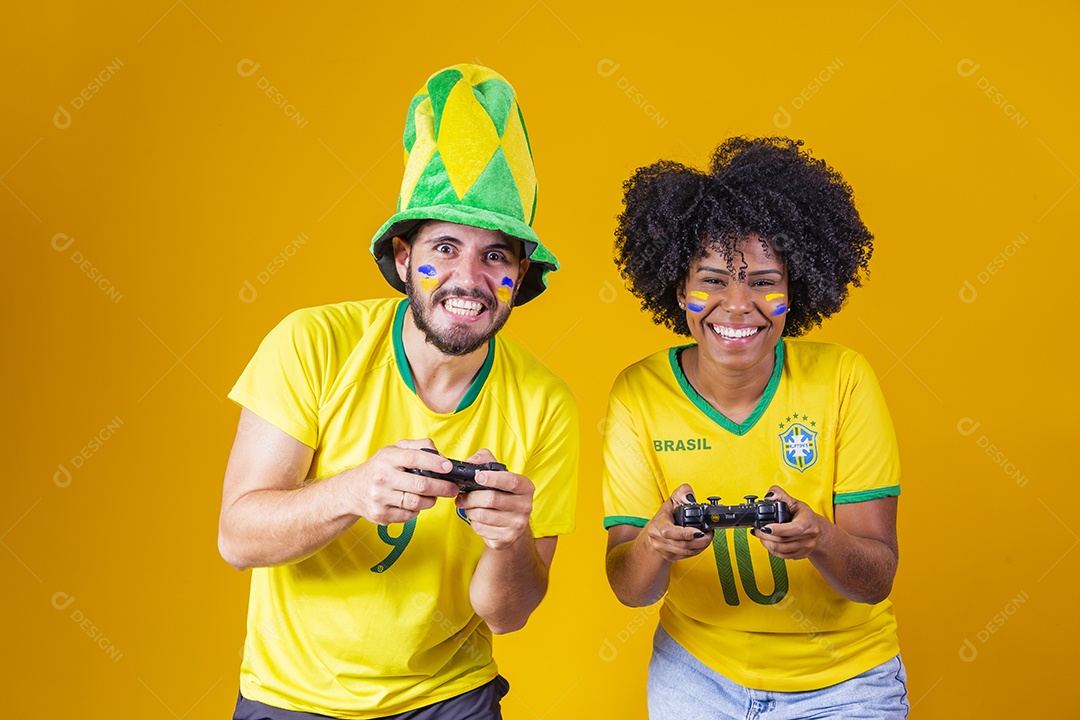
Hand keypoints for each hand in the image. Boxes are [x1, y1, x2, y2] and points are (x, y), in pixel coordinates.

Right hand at [339, 439, 459, 524]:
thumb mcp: (394, 450)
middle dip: (442, 487)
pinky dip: (417, 510)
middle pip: (420, 485)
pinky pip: (409, 515)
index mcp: (387, 458)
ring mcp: (380, 498)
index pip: (414, 458)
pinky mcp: (380, 515)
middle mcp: (382, 477)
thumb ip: (418, 447)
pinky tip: (415, 504)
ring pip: (417, 503)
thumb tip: (440, 457)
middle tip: (453, 489)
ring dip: (431, 500)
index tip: (448, 468)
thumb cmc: (379, 468)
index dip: (434, 463)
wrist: (352, 490)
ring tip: (434, 496)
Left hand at [456, 448, 534, 549]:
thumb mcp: (498, 475)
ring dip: (470, 510)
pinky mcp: (507, 538)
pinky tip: (477, 519)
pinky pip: (481, 529)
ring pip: (483, 515)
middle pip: (492, 499)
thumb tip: (472, 460)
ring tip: (469, 507)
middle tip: (462, 496)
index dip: (493, 478)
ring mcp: (517, 524)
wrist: (512, 524)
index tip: (478, 476)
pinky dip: (474, 523)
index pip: (511, 481)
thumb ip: (485, 460)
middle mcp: (525, 506)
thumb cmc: (503, 495)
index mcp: (526, 487)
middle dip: (471, 497)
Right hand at [640, 483, 713, 562]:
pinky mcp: (669, 556)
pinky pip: (687, 556)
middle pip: (682, 544)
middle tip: (710, 533)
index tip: (699, 531)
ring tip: (707, 537)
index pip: (669, 532)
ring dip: (701, 546)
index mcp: (658, 523)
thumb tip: (690, 498)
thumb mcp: (673, 499)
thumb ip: (682, 493)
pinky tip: (700, 543)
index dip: (685, 533)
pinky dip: (697, 550)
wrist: (656, 530)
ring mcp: (663, 549)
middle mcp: (657, 538)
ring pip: (686, 552)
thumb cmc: (666, 514)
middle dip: (701, 540)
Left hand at [752, 485, 824, 559]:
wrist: (816, 530)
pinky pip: (781, 556)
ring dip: (766, 542)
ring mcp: (805, 548)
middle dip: (765, 535)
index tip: (765, 527)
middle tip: (757, 529)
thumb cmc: (804, 515)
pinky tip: (767, 541)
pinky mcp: (800, 555)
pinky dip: (770, 549)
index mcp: (808, 523)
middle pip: (782, 540)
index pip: (793, 529)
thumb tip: (769, 496)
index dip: (777, 529)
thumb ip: (780, 495)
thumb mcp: (794, 502)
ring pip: (780, 550)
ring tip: (760, 534)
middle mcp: (808, 537)